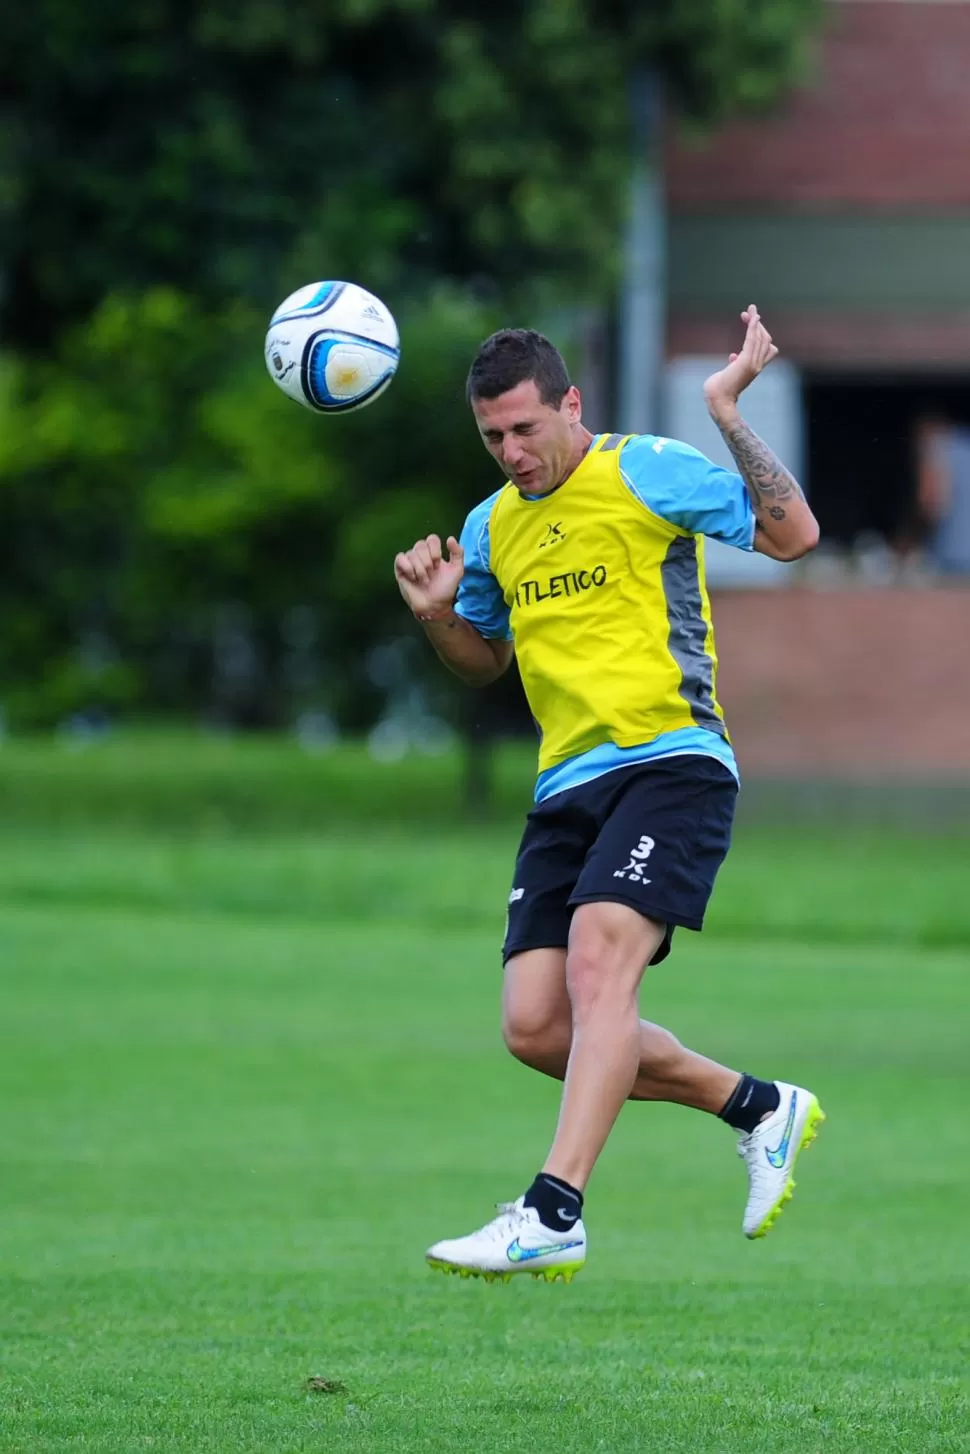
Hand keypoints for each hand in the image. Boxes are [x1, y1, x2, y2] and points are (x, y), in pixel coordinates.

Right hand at [394, 533, 463, 618]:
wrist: (434, 605)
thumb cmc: (445, 589)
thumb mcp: (457, 571)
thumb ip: (458, 553)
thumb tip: (450, 538)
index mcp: (434, 553)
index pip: (432, 539)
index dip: (435, 549)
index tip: (438, 564)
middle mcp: (421, 556)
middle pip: (420, 544)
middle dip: (427, 560)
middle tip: (431, 573)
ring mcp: (410, 562)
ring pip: (411, 553)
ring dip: (420, 568)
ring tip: (424, 580)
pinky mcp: (400, 570)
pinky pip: (400, 558)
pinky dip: (408, 567)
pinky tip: (413, 577)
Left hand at [703, 305, 778, 420]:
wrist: (718, 400)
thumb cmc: (718, 390)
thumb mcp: (729, 373)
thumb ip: (734, 364)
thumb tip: (733, 356)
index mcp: (754, 368)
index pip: (765, 346)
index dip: (759, 333)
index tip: (748, 322)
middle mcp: (758, 365)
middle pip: (765, 339)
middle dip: (757, 324)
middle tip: (748, 311)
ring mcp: (753, 364)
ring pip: (760, 338)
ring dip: (756, 321)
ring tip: (751, 309)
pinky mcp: (746, 362)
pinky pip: (753, 340)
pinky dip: (753, 327)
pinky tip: (753, 317)